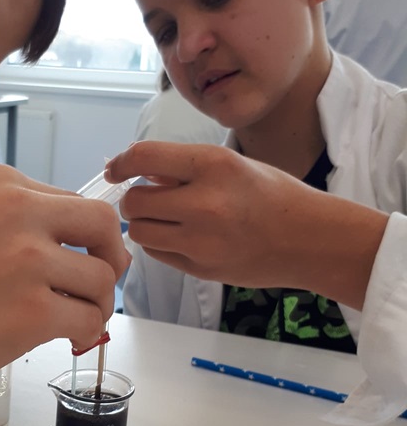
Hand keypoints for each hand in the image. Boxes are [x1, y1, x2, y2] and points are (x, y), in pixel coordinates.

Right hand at [0, 164, 130, 402]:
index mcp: (2, 184)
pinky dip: (85, 333)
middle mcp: (19, 211)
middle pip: (104, 225)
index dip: (85, 238)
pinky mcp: (33, 310)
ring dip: (94, 305)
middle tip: (94, 288)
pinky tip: (62, 339)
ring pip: (102, 279)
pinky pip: (90, 319)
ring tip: (67, 322)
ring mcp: (28, 260)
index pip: (75, 202)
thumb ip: (19, 224)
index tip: (73, 263)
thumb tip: (81, 249)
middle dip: (110, 259)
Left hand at [105, 141, 386, 305]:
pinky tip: (182, 237)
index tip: (115, 169)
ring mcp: (201, 240)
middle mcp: (203, 203)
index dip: (121, 163)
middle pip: (135, 201)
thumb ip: (184, 168)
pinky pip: (158, 254)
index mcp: (213, 165)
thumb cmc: (272, 195)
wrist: (309, 239)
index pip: (144, 158)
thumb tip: (140, 171)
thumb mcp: (232, 164)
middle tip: (149, 198)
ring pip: (140, 232)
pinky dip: (160, 244)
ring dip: (145, 224)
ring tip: (166, 218)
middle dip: (135, 198)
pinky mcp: (200, 268)